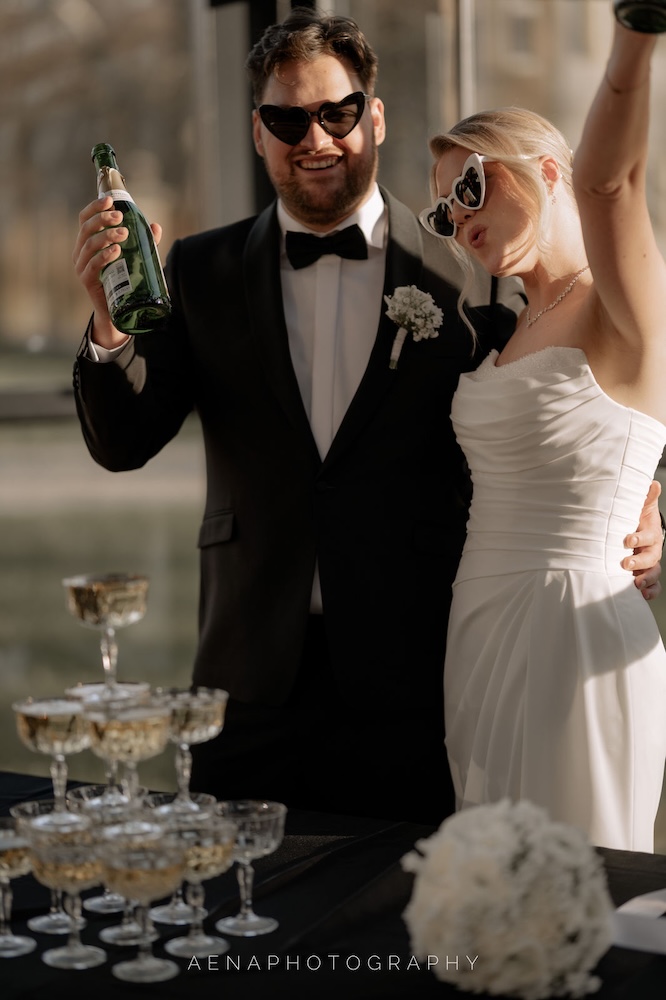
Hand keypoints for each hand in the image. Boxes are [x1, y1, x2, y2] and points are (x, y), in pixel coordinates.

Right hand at [72, 196, 162, 348]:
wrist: (117, 310)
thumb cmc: (123, 279)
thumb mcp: (134, 257)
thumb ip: (144, 242)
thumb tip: (155, 226)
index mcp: (88, 242)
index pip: (85, 219)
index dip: (95, 207)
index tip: (110, 200)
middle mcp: (80, 252)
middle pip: (86, 228)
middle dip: (103, 219)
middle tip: (121, 218)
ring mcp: (81, 266)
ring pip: (89, 245)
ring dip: (106, 236)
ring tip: (124, 233)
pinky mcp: (87, 280)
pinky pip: (93, 265)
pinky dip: (104, 256)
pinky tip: (116, 251)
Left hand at [622, 479, 662, 600]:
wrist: (637, 530)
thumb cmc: (636, 518)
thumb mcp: (640, 507)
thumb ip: (646, 498)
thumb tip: (653, 483)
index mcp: (651, 533)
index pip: (647, 537)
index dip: (639, 539)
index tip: (627, 540)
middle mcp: (652, 550)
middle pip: (651, 558)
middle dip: (640, 562)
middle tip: (626, 564)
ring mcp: (650, 563)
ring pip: (653, 573)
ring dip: (646, 579)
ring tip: (636, 585)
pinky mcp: (645, 574)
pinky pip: (652, 585)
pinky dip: (650, 591)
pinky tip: (643, 596)